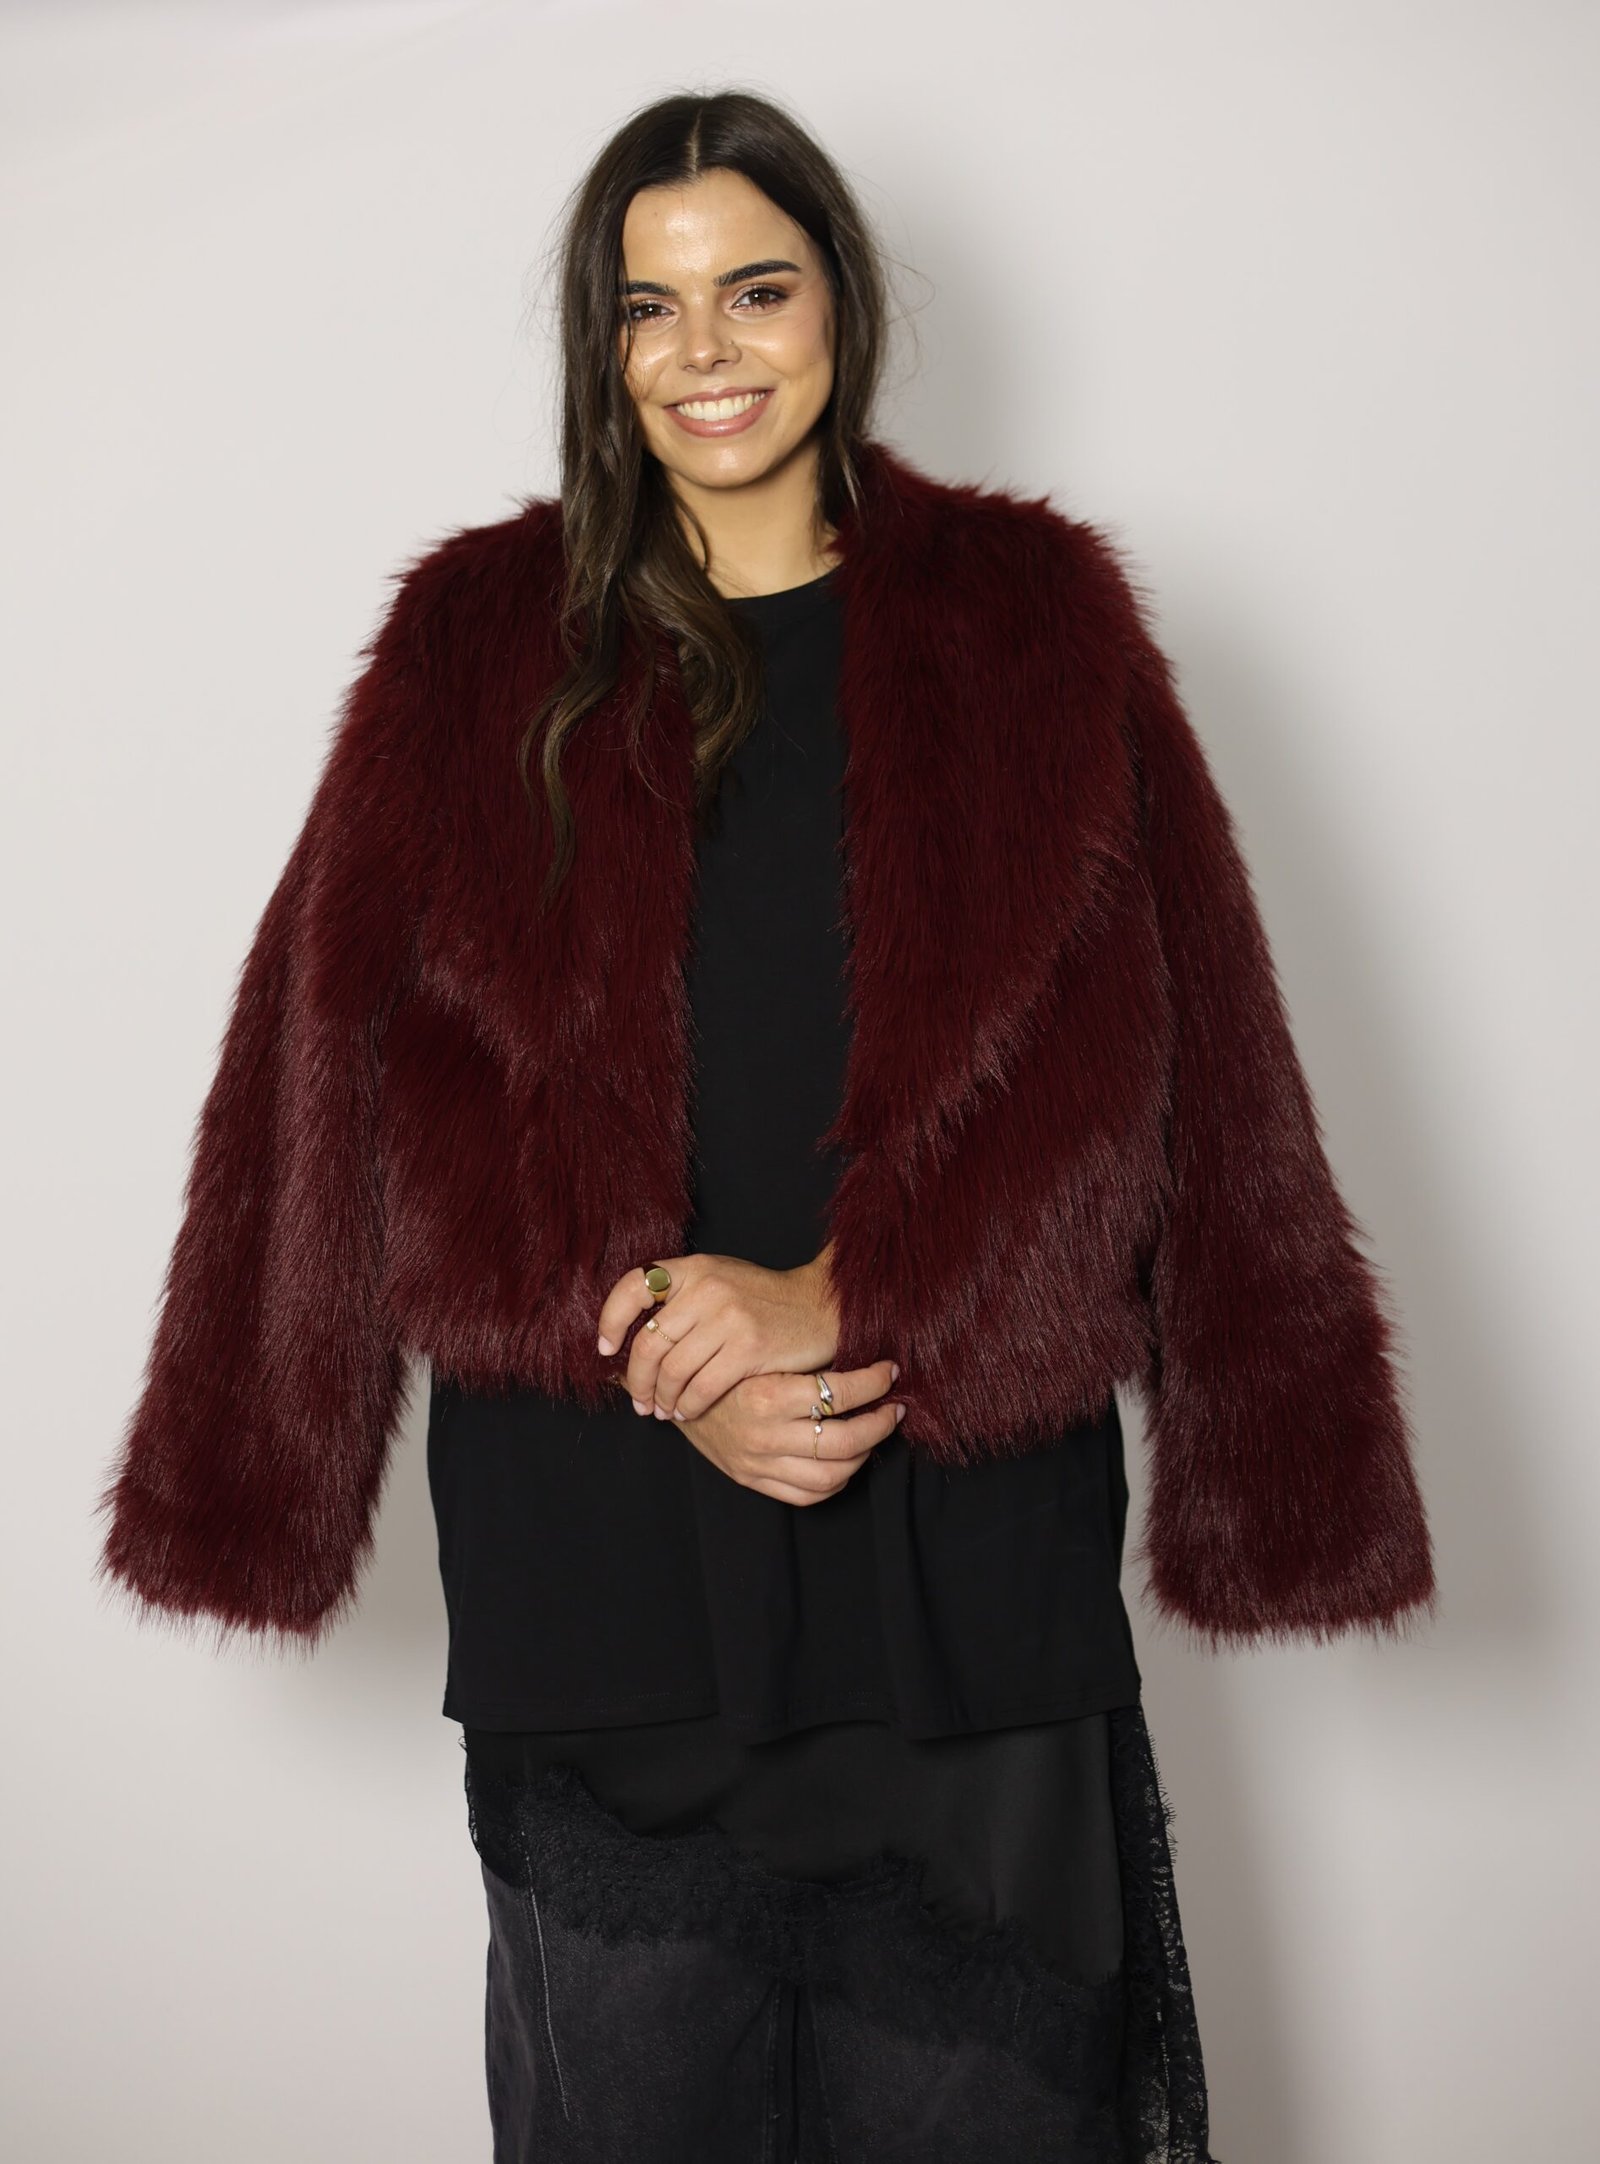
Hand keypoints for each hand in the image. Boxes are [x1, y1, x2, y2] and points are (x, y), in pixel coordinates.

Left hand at [598, 1245, 842, 1422]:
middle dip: (637, 1380)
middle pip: (648, 1342)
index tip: (606, 1348)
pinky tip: (688, 1410)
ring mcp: (729, 1317)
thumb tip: (629, 1336)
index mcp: (694, 1269)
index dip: (610, 1320)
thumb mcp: (719, 1281)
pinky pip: (702, 1387)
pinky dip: (689, 1405)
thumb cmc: (763, 1300)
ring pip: (673, 1370)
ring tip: (662, 1409)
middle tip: (639, 1400)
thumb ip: (680, 1299)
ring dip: (662, 1398)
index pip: (634, 1287)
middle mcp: (708, 1288)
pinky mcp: (749, 1348)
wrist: (821, 1306)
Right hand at [672, 1361, 904, 1505]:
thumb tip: (861, 1348)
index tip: (888, 1370)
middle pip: (844, 1442)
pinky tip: (846, 1460)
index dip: (874, 1382)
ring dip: (864, 1454)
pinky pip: (807, 1495)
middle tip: (894, 1407)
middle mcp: (764, 1435)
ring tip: (874, 1433)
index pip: (839, 1394)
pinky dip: (836, 1481)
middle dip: (880, 1424)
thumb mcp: (759, 1351)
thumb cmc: (722, 1363)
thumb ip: (803, 1358)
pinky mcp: (753, 1481)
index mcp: (767, 1395)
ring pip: (832, 1474)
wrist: (673, 1393)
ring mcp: (759, 1464)